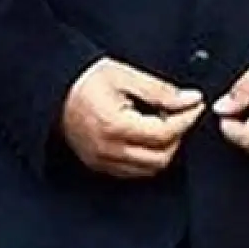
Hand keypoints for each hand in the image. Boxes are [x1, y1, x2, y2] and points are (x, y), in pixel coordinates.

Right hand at [61, 58, 204, 178]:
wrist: (53, 89)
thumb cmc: (85, 79)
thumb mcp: (125, 76)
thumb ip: (160, 91)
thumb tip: (190, 99)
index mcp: (115, 126)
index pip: (165, 133)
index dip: (186, 119)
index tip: (196, 105)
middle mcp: (109, 150)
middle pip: (162, 156)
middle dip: (177, 135)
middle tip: (180, 113)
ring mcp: (103, 161)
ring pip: (151, 168)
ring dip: (164, 149)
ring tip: (162, 123)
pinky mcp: (99, 166)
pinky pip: (134, 171)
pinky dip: (148, 157)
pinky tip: (147, 136)